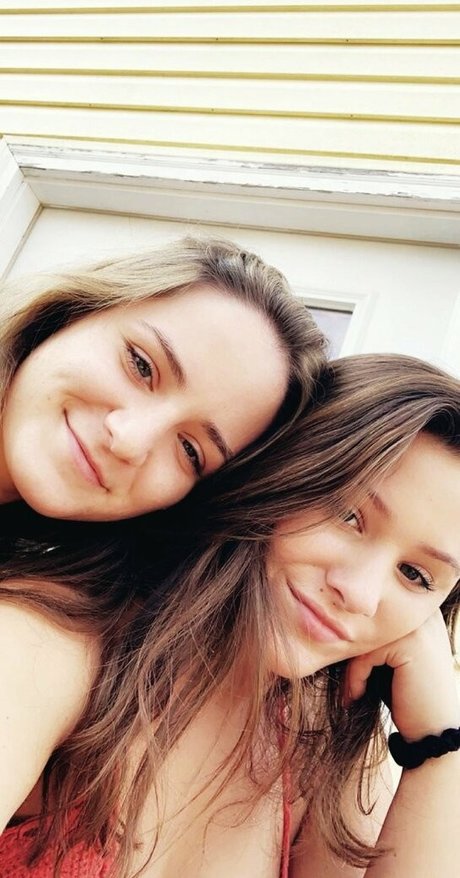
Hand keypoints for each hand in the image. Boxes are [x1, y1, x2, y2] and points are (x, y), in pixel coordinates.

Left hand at [344, 610, 459, 740]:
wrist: (435, 732)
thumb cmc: (408, 697)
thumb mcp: (389, 661)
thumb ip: (373, 639)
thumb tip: (332, 623)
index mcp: (418, 613)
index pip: (371, 618)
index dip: (356, 643)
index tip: (345, 668)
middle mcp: (422, 613)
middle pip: (366, 626)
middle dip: (351, 654)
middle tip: (344, 682)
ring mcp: (418, 626)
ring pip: (364, 640)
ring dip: (351, 669)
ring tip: (350, 691)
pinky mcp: (410, 643)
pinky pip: (366, 655)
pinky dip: (355, 677)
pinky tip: (357, 695)